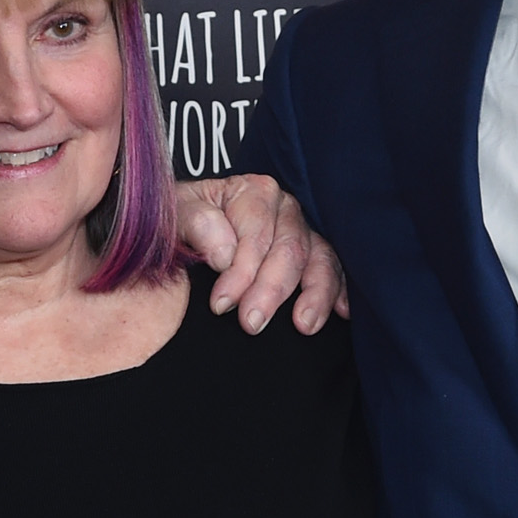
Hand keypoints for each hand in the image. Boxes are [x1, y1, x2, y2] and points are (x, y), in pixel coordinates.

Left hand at [171, 174, 348, 334]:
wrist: (184, 230)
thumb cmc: (181, 221)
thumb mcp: (175, 214)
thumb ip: (195, 224)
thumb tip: (225, 254)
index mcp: (253, 192)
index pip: (256, 236)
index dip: (240, 273)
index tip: (220, 304)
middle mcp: (284, 208)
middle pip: (289, 250)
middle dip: (272, 289)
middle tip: (252, 323)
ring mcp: (302, 232)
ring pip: (320, 260)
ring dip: (315, 294)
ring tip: (304, 325)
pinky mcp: (313, 255)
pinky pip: (335, 271)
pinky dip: (339, 292)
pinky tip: (341, 313)